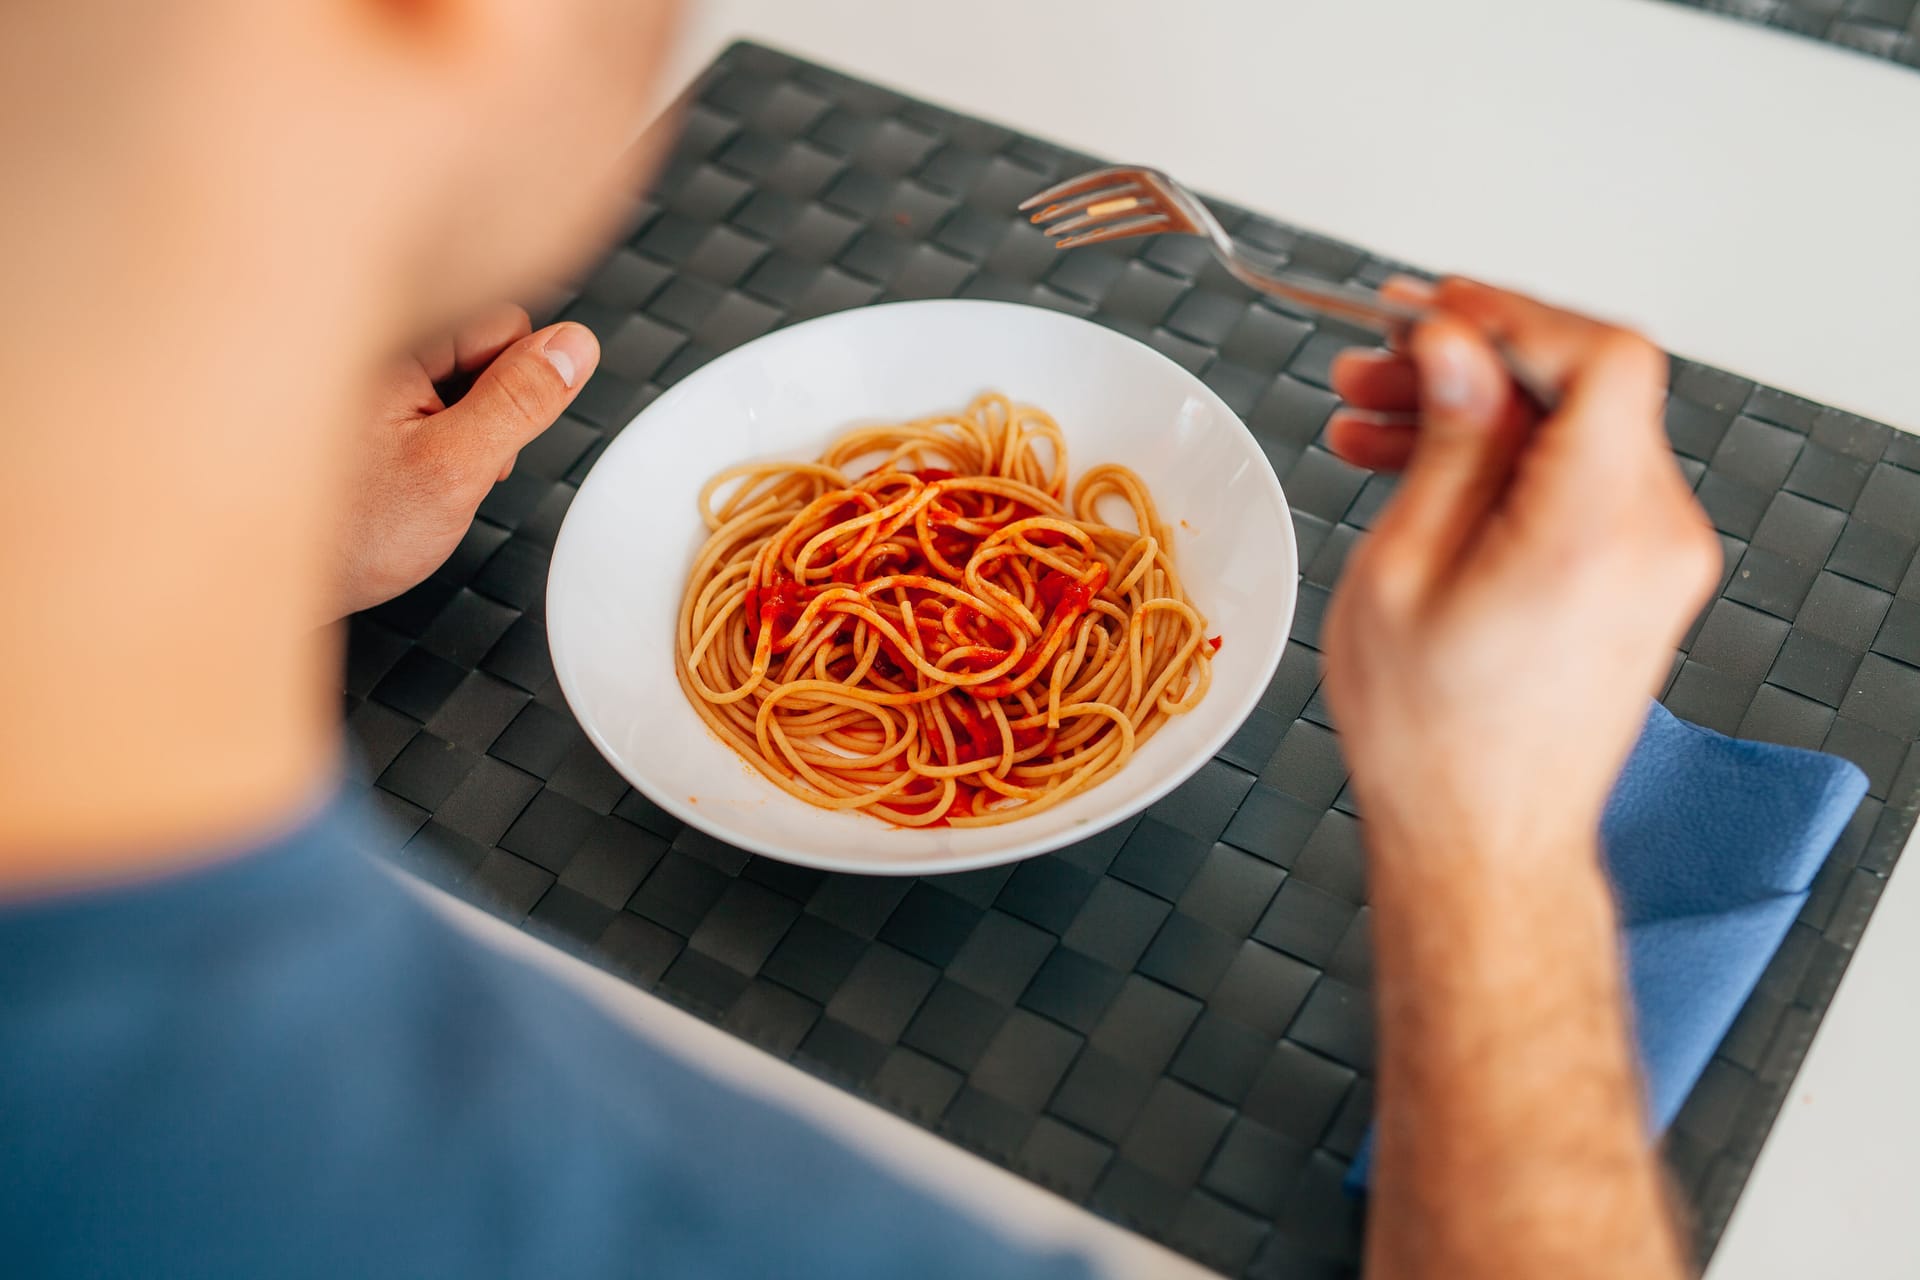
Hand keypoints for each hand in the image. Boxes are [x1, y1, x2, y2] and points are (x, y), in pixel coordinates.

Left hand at [330, 303, 598, 618]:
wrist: (268, 581)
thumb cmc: (345, 533)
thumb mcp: (456, 468)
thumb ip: (521, 402)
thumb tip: (574, 348)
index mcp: (389, 337)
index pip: (505, 324)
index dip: (516, 392)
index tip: (483, 440)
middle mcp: (366, 340)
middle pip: (478, 348)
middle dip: (486, 410)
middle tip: (449, 467)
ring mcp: (355, 367)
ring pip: (452, 378)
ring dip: (455, 428)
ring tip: (415, 479)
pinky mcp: (349, 397)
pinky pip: (418, 400)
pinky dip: (423, 438)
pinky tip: (396, 477)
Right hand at [1321, 279, 1719, 861]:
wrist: (1483, 841)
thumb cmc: (1434, 740)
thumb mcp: (1401, 573)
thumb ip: (1444, 445)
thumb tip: (1454, 350)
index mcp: (1595, 530)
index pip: (1604, 360)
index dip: (1515, 317)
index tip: (1434, 315)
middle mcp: (1653, 537)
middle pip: (1585, 388)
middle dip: (1475, 360)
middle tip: (1373, 366)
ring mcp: (1656, 560)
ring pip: (1576, 431)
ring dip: (1480, 412)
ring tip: (1369, 420)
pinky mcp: (1639, 578)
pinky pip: (1579, 482)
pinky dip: (1507, 463)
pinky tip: (1417, 470)